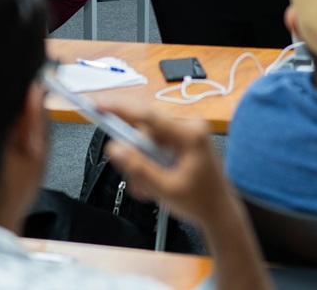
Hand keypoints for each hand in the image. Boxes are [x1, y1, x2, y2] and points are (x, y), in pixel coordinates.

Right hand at [103, 103, 272, 289]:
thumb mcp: (165, 189)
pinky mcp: (180, 138)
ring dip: (140, 164)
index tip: (97, 105)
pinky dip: (147, 163)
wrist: (219, 210)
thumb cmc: (200, 201)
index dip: (119, 109)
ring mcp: (185, 130)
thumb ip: (138, 168)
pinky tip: (155, 182)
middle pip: (143, 128)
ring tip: (151, 188)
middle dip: (133, 155)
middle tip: (139, 181)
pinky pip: (152, 144)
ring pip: (145, 138)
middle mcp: (189, 126)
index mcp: (190, 134)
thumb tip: (115, 148)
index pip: (147, 116)